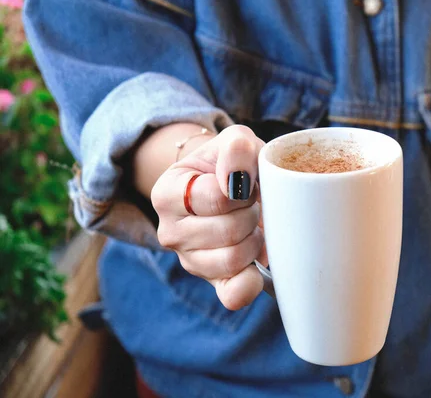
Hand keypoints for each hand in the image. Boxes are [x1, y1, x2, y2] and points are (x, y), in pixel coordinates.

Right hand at [151, 125, 267, 309]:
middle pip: (230, 230)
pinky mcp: (213, 284)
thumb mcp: (235, 142)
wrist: (230, 189)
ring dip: (255, 239)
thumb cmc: (232, 165)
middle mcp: (170, 232)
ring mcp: (190, 262)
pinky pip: (233, 294)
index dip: (244, 190)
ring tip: (251, 224)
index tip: (244, 183)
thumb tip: (237, 179)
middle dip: (252, 213)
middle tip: (251, 204)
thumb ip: (238, 146)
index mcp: (168, 194)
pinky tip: (258, 264)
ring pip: (236, 259)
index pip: (217, 198)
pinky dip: (251, 282)